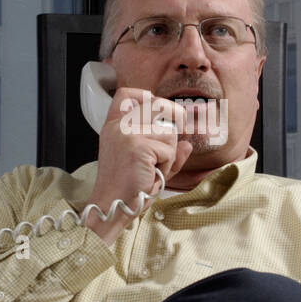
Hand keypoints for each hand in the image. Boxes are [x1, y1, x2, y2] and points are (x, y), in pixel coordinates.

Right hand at [86, 88, 192, 245]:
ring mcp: (127, 133)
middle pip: (157, 105)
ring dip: (169, 155)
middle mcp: (118, 125)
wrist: (112, 207)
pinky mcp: (138, 146)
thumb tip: (187, 143)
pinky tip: (152, 176)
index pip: (127, 94)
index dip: (147, 96)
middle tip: (175, 138)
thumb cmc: (125, 188)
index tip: (159, 109)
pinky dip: (166, 166)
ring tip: (153, 170)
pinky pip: (169, 150)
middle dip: (174, 120)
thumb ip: (166, 151)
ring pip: (169, 132)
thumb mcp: (145, 164)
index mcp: (113, 126)